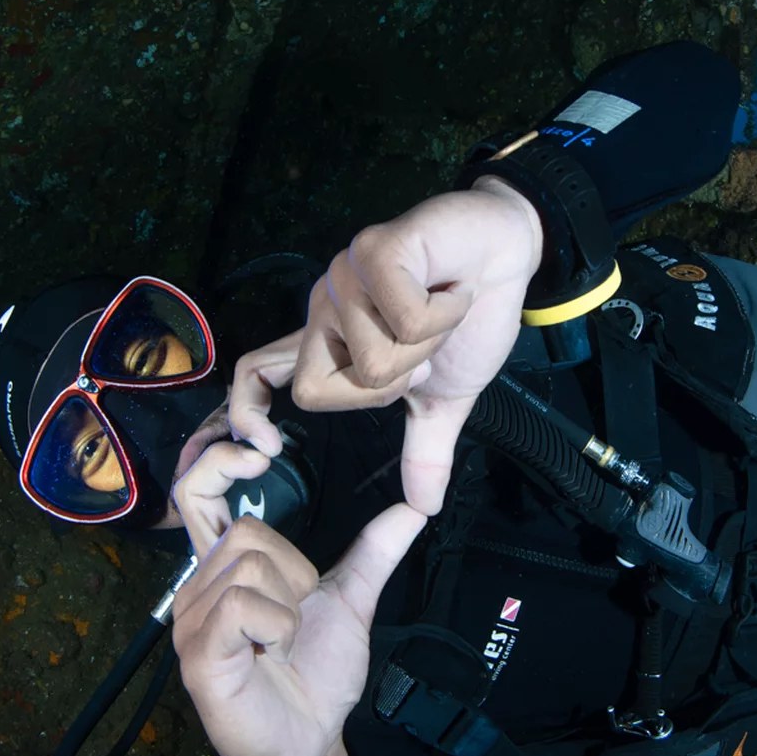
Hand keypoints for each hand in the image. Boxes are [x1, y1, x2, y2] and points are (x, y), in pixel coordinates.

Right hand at [170, 439, 425, 755]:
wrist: (311, 745)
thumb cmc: (317, 676)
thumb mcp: (351, 605)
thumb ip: (373, 555)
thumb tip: (413, 508)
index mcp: (226, 569)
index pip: (195, 491)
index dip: (219, 461)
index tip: (263, 454)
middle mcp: (198, 589)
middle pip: (247, 531)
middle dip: (294, 570)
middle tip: (293, 618)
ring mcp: (192, 622)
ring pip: (249, 565)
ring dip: (288, 606)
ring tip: (282, 643)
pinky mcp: (198, 655)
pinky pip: (243, 605)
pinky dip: (278, 627)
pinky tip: (274, 655)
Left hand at [269, 181, 542, 514]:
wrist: (510, 247)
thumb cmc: (471, 316)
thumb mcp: (446, 395)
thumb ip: (425, 447)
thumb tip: (424, 507)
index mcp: (331, 341)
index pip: (256, 374)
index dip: (246, 413)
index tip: (268, 449)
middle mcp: (325, 308)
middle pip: (316, 389)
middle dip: (386, 387)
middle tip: (423, 357)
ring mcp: (345, 276)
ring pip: (371, 359)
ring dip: (427, 348)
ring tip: (445, 311)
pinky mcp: (376, 250)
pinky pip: (404, 320)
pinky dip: (445, 314)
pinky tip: (454, 290)